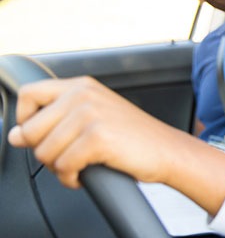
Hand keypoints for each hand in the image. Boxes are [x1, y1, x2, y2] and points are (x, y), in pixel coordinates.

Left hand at [8, 77, 177, 188]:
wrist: (168, 150)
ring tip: (81, 165)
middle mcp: (83, 95)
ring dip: (59, 168)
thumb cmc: (134, 136)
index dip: (26, 120)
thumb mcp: (95, 113)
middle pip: (30, 130)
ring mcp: (90, 114)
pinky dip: (71, 178)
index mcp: (81, 86)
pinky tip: (87, 173)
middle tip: (68, 155)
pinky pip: (63, 166)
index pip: (28, 95)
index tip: (42, 135)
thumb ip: (56, 117)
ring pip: (44, 152)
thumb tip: (15, 134)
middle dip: (44, 151)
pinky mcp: (97, 137)